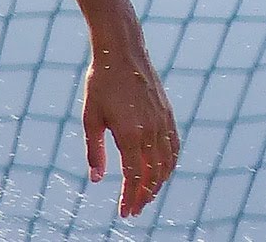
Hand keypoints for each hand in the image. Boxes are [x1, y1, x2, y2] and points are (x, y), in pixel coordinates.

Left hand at [82, 38, 179, 216]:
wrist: (122, 53)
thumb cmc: (101, 83)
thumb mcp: (90, 117)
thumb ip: (94, 150)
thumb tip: (96, 179)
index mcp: (131, 135)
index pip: (134, 177)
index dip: (130, 197)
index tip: (125, 212)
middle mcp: (152, 132)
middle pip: (153, 176)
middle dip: (144, 196)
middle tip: (134, 209)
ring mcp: (164, 124)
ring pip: (167, 165)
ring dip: (158, 184)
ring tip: (146, 195)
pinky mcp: (169, 116)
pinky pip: (175, 149)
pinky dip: (170, 166)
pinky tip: (162, 172)